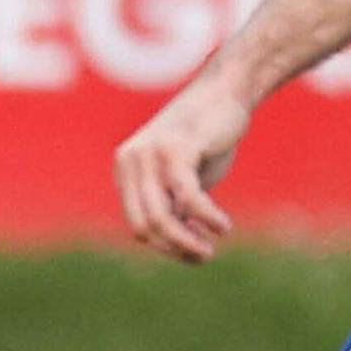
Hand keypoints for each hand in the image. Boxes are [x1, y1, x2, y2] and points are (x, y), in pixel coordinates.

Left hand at [114, 69, 247, 263]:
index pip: (137, 224)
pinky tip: (223, 226)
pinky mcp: (175, 148)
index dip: (167, 246)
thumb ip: (174, 205)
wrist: (223, 94)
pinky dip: (207, 219)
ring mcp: (150, 153)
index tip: (195, 251)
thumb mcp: (182, 178)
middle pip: (144, 226)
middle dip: (176, 249)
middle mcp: (130, 161)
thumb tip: (177, 248)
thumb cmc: (205, 139)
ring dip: (187, 243)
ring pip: (160, 217)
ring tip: (210, 249)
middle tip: (204, 256)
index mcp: (126, 169)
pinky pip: (187, 197)